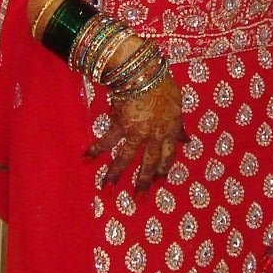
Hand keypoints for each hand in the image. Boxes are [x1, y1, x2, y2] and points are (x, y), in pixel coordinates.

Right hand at [86, 64, 184, 190]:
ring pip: (124, 158)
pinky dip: (95, 150)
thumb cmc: (163, 84)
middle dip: (142, 182)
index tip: (158, 181)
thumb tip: (187, 140)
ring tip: (106, 190)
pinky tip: (85, 160)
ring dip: (114, 175)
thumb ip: (179, 126)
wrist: (143, 73)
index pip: (167, 156)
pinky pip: (106, 141)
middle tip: (138, 200)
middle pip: (148, 163)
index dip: (162, 169)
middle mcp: (153, 136)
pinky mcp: (118, 125)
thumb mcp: (177, 105)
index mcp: (169, 131)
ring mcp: (135, 132)